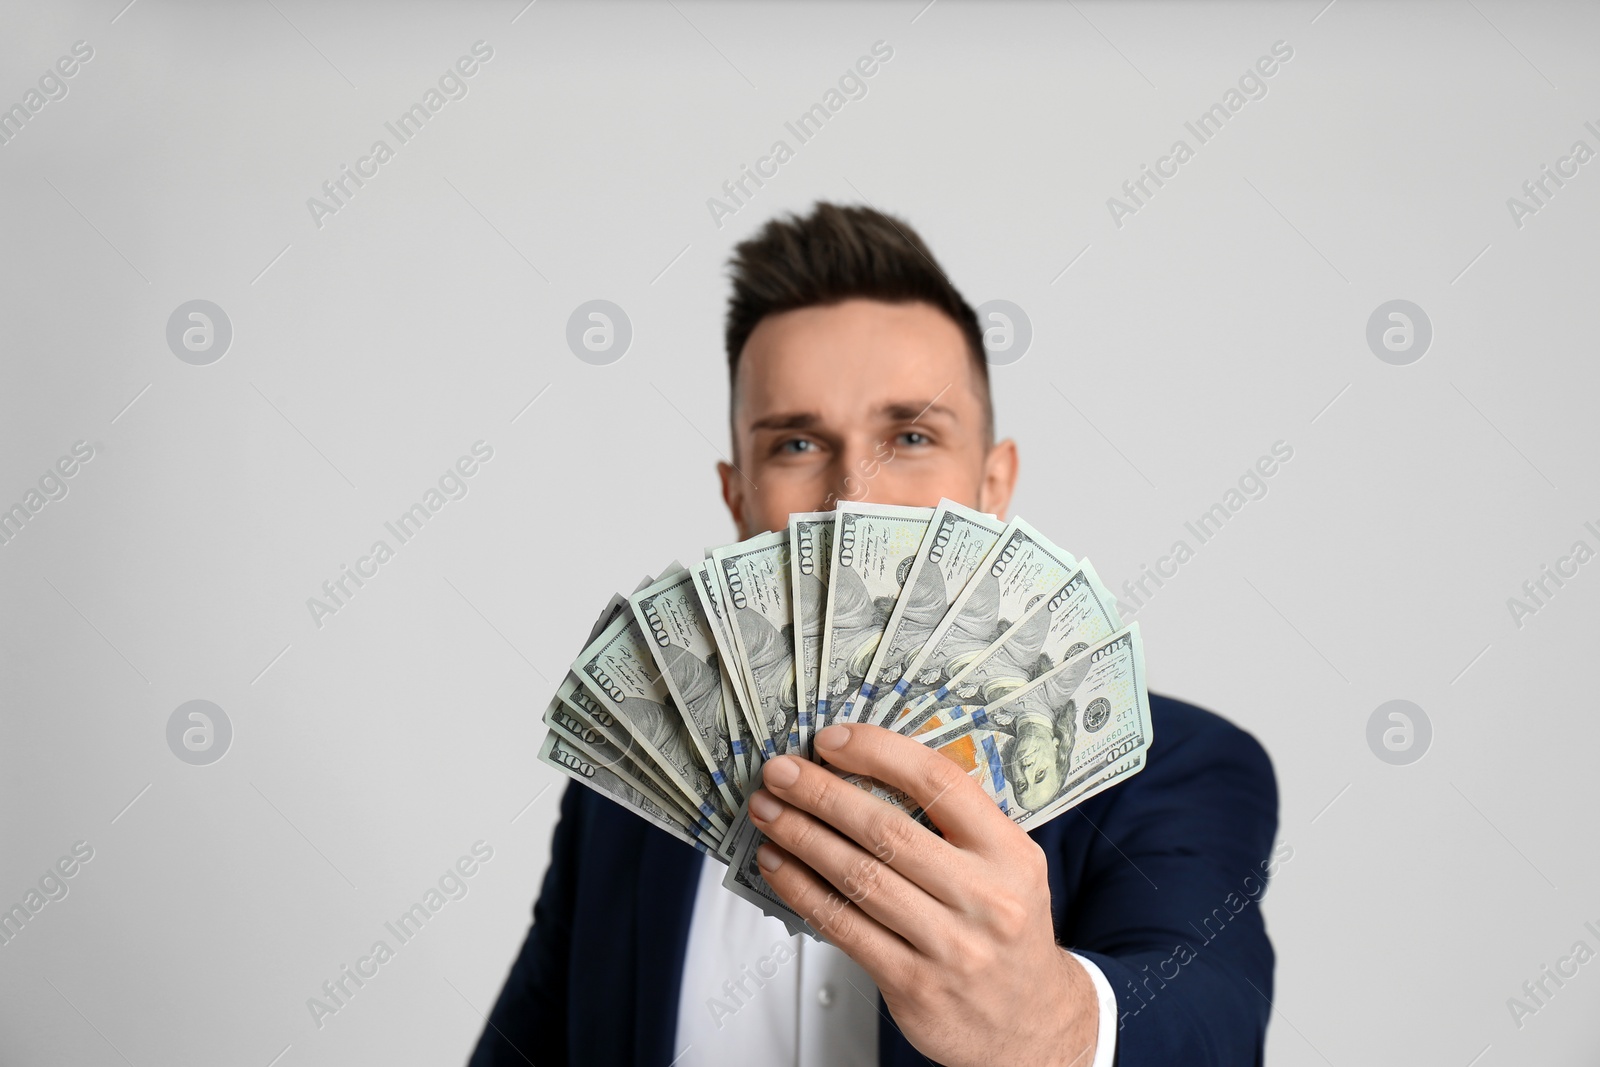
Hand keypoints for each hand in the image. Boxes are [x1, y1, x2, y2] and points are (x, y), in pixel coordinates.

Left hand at [747, 722, 1099, 1066]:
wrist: (1029, 1022)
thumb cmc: (1006, 929)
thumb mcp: (1008, 866)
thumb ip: (956, 823)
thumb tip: (866, 769)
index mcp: (1009, 852)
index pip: (939, 783)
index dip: (877, 752)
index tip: (831, 740)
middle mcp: (985, 897)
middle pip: (886, 830)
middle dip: (821, 794)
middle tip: (780, 772)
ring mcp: (950, 946)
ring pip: (859, 877)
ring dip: (802, 838)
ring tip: (769, 812)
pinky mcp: (913, 984)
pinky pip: (844, 926)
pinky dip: (803, 890)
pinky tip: (779, 865)